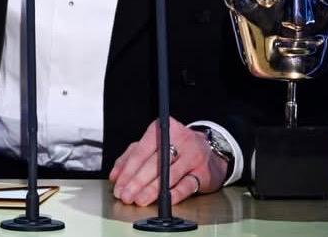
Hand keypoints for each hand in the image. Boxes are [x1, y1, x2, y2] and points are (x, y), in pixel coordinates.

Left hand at [108, 118, 228, 205]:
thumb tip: (116, 175)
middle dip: (137, 182)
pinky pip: (187, 185)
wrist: (211, 153)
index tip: (119, 185)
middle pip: (155, 163)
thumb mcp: (154, 146)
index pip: (142, 150)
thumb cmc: (178, 148)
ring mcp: (193, 156)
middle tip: (126, 195)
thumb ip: (132, 156)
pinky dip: (174, 194)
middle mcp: (181, 139)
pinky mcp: (203, 172)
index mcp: (165, 128)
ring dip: (152, 190)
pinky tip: (164, 200)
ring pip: (169, 174)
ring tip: (140, 199)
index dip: (128, 170)